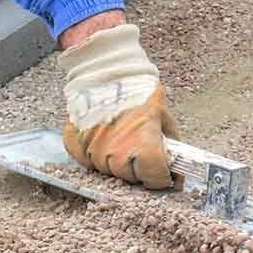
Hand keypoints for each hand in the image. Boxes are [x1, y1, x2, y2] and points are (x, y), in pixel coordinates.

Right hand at [59, 22, 180, 188]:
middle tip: (139, 147)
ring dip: (115, 161)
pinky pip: (84, 161)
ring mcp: (93, 151)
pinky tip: (101, 139)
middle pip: (129, 179)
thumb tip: (175, 170)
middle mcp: (116, 155)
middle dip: (137, 168)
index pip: (154, 180)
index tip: (161, 170)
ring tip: (119, 138)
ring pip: (106, 170)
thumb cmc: (137, 92)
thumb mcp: (164, 117)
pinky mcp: (76, 143)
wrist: (107, 71)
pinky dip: (91, 154)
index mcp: (144, 148)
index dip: (160, 176)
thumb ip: (171, 146)